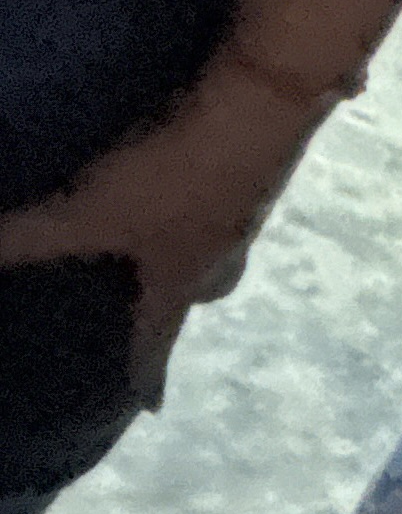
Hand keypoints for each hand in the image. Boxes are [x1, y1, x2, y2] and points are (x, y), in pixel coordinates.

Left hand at [0, 58, 324, 388]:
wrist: (260, 105)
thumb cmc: (174, 177)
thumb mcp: (87, 212)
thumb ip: (29, 238)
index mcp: (181, 280)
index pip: (160, 342)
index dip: (151, 376)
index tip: (153, 408)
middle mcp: (222, 254)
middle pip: (203, 291)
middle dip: (180, 297)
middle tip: (153, 290)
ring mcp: (247, 210)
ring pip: (220, 244)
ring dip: (196, 244)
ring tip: (162, 227)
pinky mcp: (257, 168)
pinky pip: (227, 199)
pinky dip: (207, 195)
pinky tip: (186, 173)